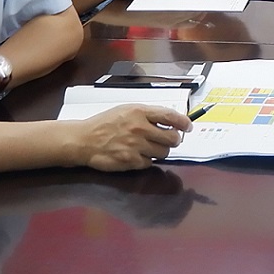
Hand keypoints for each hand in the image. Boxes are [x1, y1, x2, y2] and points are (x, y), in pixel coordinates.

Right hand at [67, 104, 189, 170]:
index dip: (184, 122)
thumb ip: (147, 114)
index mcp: (139, 112)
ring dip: (160, 151)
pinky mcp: (131, 161)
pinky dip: (146, 160)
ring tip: (147, 147)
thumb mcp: (126, 110)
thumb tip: (169, 120)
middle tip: (166, 140)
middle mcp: (140, 128)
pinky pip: (150, 163)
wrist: (84, 140)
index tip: (189, 126)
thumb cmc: (104, 124)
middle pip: (172, 138)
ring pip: (164, 153)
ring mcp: (136, 146)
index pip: (171, 116)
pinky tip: (136, 155)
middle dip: (172, 140)